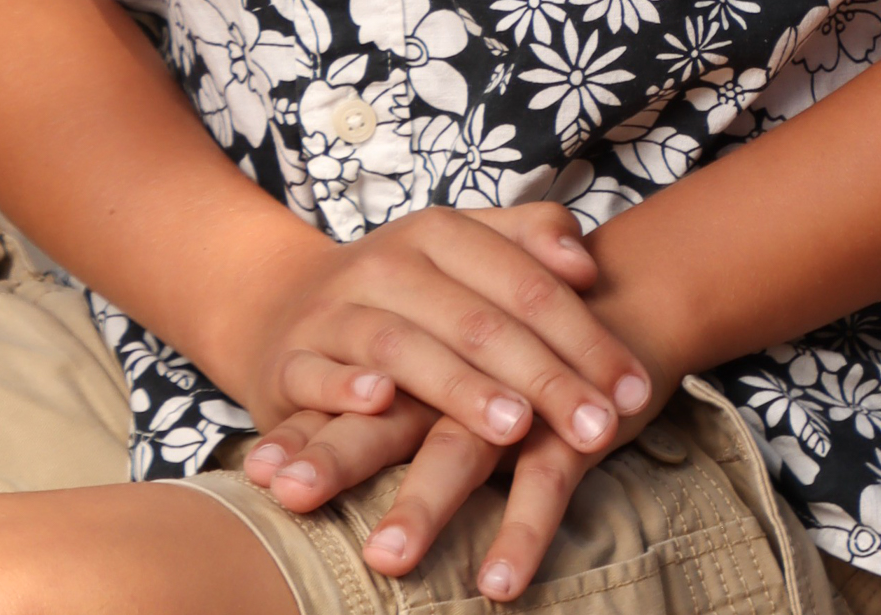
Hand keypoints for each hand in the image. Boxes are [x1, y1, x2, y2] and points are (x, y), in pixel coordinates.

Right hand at [226, 202, 651, 466]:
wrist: (284, 309)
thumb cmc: (406, 294)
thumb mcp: (464, 253)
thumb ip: (529, 241)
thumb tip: (584, 263)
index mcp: (439, 233)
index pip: (526, 282)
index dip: (585, 334)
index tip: (636, 389)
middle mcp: (388, 262)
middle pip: (477, 320)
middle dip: (545, 378)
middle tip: (599, 429)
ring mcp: (336, 310)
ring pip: (404, 346)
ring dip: (460, 388)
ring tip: (515, 428)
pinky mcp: (290, 360)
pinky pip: (318, 373)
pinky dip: (345, 388)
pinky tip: (379, 404)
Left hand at [245, 356, 685, 600]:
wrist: (624, 296)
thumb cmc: (517, 338)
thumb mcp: (447, 357)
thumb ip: (378, 391)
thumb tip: (294, 441)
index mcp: (420, 348)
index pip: (350, 390)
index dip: (306, 428)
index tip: (257, 472)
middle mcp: (457, 369)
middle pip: (388, 416)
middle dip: (337, 458)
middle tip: (288, 498)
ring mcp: (515, 394)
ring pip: (459, 448)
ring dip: (421, 502)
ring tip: (382, 558)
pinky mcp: (572, 423)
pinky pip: (548, 481)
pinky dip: (522, 529)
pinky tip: (495, 583)